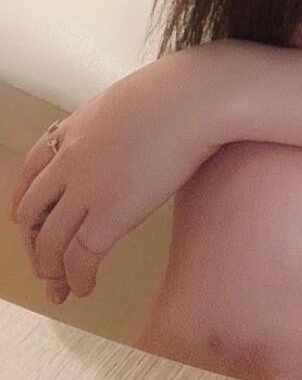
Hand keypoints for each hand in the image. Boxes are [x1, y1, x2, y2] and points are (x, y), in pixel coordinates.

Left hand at [9, 46, 229, 305]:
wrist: (196, 100)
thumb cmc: (183, 92)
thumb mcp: (131, 99)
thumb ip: (116, 123)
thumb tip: (130, 135)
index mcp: (76, 128)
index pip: (31, 171)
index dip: (26, 202)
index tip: (28, 220)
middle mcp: (70, 160)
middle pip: (32, 212)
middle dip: (34, 242)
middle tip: (45, 262)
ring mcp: (86, 189)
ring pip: (49, 242)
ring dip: (51, 269)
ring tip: (61, 286)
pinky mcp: (110, 214)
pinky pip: (80, 257)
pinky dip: (77, 278)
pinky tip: (85, 287)